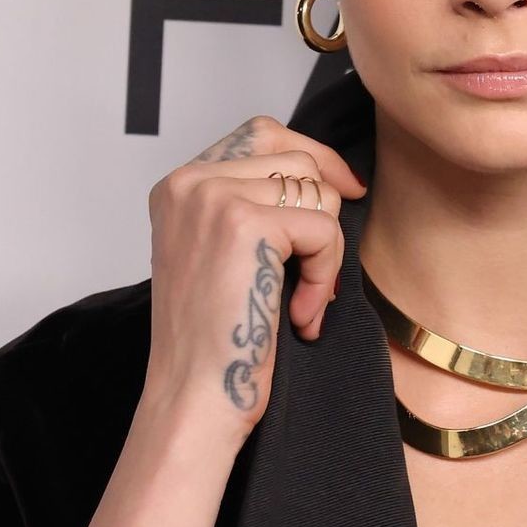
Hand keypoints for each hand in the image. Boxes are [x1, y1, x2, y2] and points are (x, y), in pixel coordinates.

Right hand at [142, 113, 367, 443]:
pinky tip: (299, 316)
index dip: (314, 158)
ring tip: (300, 303)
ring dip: (324, 254)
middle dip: (323, 216)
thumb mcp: (223, 256)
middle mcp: (190, 182)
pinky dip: (325, 278)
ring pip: (316, 192)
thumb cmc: (216, 341)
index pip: (262, 132)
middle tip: (313, 276)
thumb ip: (252, 208)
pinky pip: (323, 230)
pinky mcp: (244, 223)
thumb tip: (327, 177)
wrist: (193, 394)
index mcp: (179, 186)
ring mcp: (213, 197)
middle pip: (298, 159)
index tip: (347, 188)